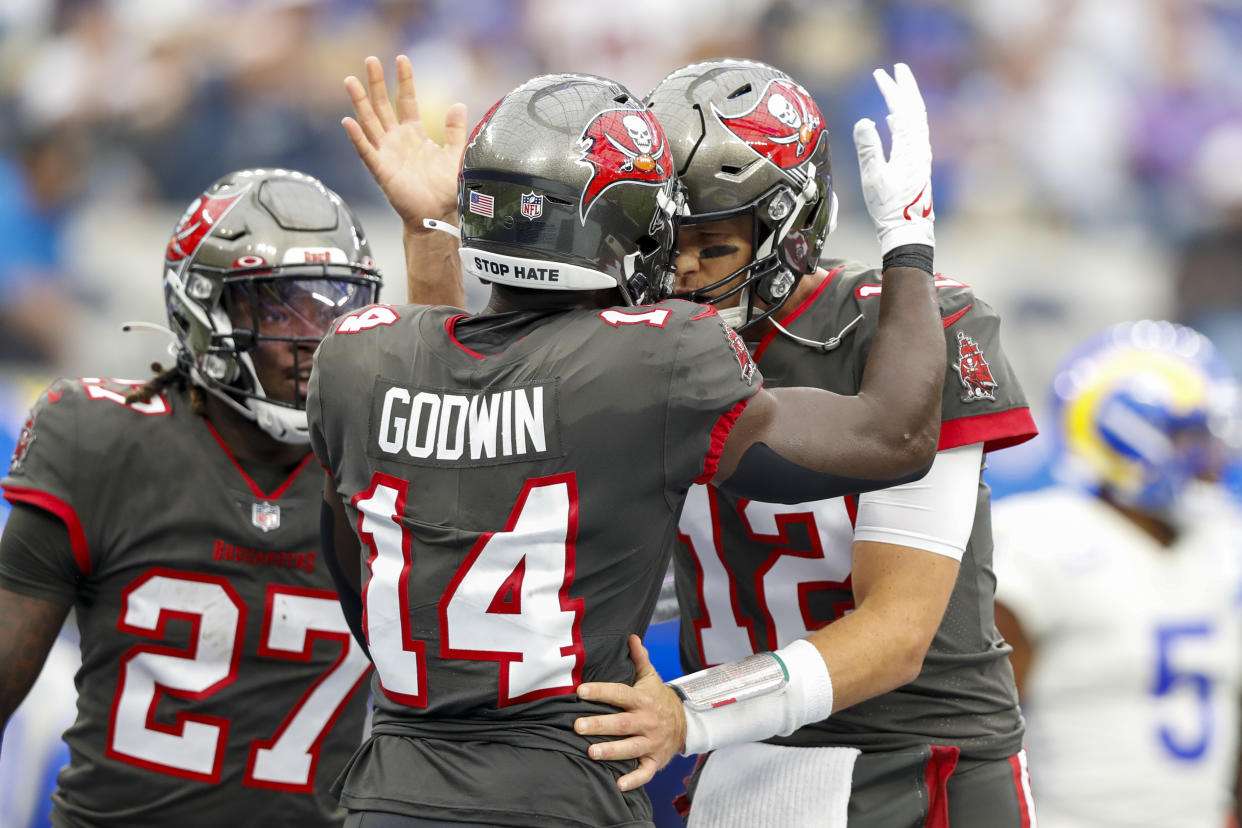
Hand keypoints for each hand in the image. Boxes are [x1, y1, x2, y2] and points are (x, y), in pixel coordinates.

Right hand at [342, 55, 467, 228]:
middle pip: (383, 105)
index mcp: (415, 134)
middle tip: (370, 60)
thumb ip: (456, 130)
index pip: (406, 101)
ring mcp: (387, 153)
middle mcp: (397, 140)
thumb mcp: (455, 154)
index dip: (404, 81)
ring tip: (351, 81)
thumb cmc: (446, 189)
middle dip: (377, 83)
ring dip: (360, 102)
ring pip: (370, 122)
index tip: (402, 59)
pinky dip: (357, 137)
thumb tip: (458, 105)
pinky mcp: (381, 170)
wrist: (439, 214)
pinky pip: (366, 151)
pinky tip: (348, 121)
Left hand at [574, 634, 685, 791]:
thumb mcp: (651, 677)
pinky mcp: (655, 760)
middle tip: (578, 726)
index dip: (601, 691)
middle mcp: (647, 721)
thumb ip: (640, 659)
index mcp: (643, 700)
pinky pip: (645, 772)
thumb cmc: (658, 699)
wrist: (685, 723)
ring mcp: (652, 742)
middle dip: (599, 725)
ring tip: (591, 753)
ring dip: (611, 751)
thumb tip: (631, 637)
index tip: (580, 691)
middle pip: (622, 723)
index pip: (620, 694)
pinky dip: (633, 779)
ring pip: (631, 748)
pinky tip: (618, 784)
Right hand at [853, 63, 933, 254]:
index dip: (891, 90)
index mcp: (909, 147)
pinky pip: (914, 132)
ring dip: (907, 100)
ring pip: (917, 119)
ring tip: (897, 87)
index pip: (901, 109)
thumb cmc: (889, 207)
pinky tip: (894, 119)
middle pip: (915, 108)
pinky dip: (905, 119)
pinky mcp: (917, 163)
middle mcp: (919, 147)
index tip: (880, 74)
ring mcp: (920, 154)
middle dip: (906, 87)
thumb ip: (869, 148)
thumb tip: (865, 121)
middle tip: (898, 68)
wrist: (908, 229)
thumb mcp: (874, 178)